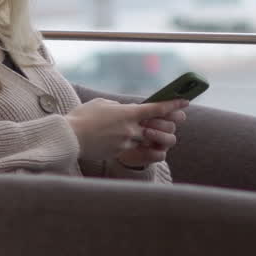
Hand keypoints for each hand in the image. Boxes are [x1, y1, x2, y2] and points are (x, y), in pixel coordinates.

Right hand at [65, 98, 187, 164]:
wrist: (69, 137)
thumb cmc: (82, 117)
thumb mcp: (102, 104)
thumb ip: (118, 106)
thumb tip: (124, 110)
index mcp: (128, 113)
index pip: (157, 109)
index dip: (173, 105)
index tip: (185, 103)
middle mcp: (131, 129)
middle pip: (160, 130)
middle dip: (169, 126)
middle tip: (173, 123)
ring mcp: (126, 143)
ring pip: (147, 141)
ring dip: (149, 138)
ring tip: (145, 133)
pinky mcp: (119, 153)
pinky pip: (132, 149)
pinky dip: (132, 143)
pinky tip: (121, 139)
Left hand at [116, 107, 187, 169]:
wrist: (117, 145)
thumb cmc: (124, 125)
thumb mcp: (129, 114)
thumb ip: (137, 108)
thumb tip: (136, 104)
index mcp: (163, 118)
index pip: (176, 114)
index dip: (177, 108)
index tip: (180, 103)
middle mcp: (165, 131)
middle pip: (172, 126)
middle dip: (159, 123)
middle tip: (143, 121)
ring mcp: (162, 144)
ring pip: (171, 140)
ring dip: (159, 135)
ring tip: (145, 132)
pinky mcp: (156, 156)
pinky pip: (161, 155)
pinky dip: (152, 151)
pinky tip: (140, 147)